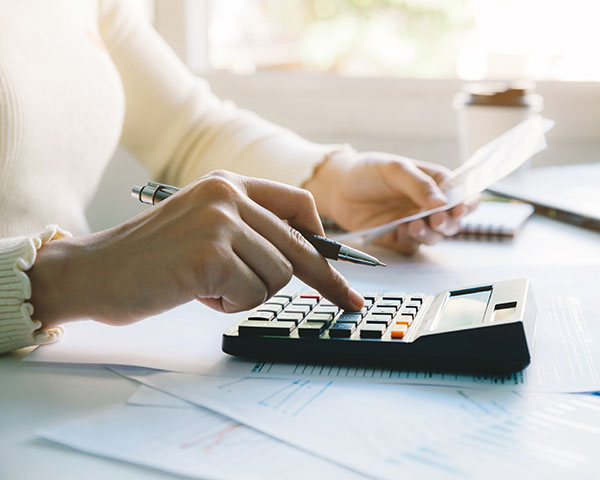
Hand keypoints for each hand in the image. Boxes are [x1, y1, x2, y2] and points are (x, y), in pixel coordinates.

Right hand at [29, 170, 363, 327]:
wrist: (94, 272)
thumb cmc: (150, 259)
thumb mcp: (204, 226)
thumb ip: (248, 230)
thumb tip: (303, 254)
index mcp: (228, 182)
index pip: (298, 206)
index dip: (324, 242)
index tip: (342, 271)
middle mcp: (227, 194)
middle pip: (298, 246)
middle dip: (324, 280)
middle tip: (350, 303)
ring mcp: (219, 221)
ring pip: (277, 275)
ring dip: (248, 293)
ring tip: (208, 286)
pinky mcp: (210, 254)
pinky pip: (251, 294)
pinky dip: (229, 304)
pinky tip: (196, 292)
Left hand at [304, 149, 477, 254]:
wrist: (337, 188)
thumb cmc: (367, 171)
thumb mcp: (395, 169)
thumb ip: (418, 185)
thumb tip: (442, 203)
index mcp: (434, 184)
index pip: (462, 195)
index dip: (466, 204)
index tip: (460, 209)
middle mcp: (427, 206)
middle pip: (452, 221)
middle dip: (448, 223)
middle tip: (437, 220)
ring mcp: (414, 223)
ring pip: (434, 237)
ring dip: (429, 234)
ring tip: (414, 225)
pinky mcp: (397, 237)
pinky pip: (412, 245)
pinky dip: (410, 242)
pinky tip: (401, 231)